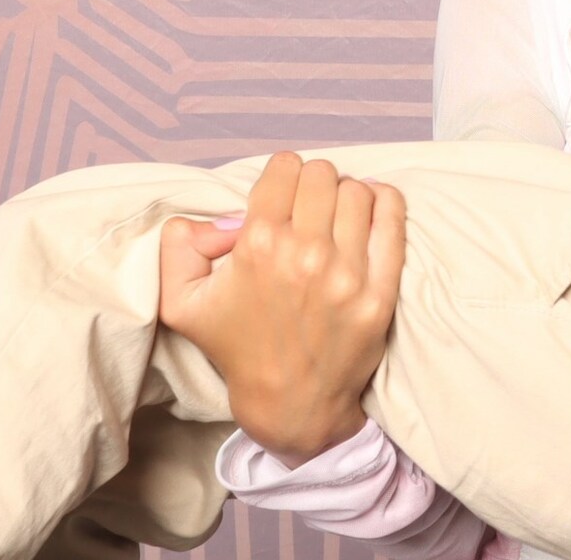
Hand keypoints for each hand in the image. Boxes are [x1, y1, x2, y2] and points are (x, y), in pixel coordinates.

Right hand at [158, 153, 405, 463]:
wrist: (289, 403)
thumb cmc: (237, 347)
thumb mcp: (181, 302)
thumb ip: (178, 246)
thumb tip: (217, 218)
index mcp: (256, 245)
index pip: (284, 167)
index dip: (282, 176)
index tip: (282, 196)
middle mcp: (304, 254)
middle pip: (322, 174)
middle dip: (313, 185)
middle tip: (309, 208)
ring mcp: (347, 274)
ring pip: (357, 192)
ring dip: (346, 197)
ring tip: (336, 218)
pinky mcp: (380, 291)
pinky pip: (392, 220)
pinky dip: (385, 204)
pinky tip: (372, 210)